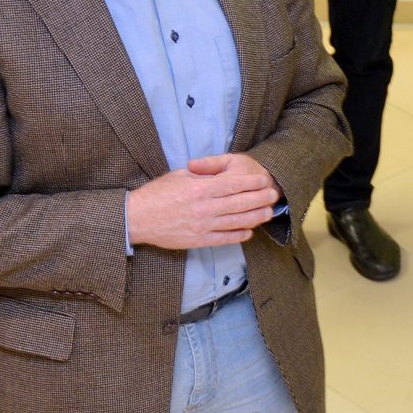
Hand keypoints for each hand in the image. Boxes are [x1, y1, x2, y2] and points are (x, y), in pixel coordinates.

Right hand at [126, 153, 282, 249]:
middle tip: (274, 196)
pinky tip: (249, 232)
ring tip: (268, 213)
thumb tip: (221, 171)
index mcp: (200, 188)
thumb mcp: (179, 175)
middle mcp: (204, 207)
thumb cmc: (157, 194)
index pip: (233, 185)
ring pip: (236, 222)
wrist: (137, 218)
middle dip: (260, 199)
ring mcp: (202, 225)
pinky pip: (224, 238)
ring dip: (255, 217)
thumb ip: (202, 174)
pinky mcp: (198, 240)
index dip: (252, 183)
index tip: (265, 181)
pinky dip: (238, 235)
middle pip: (240, 203)